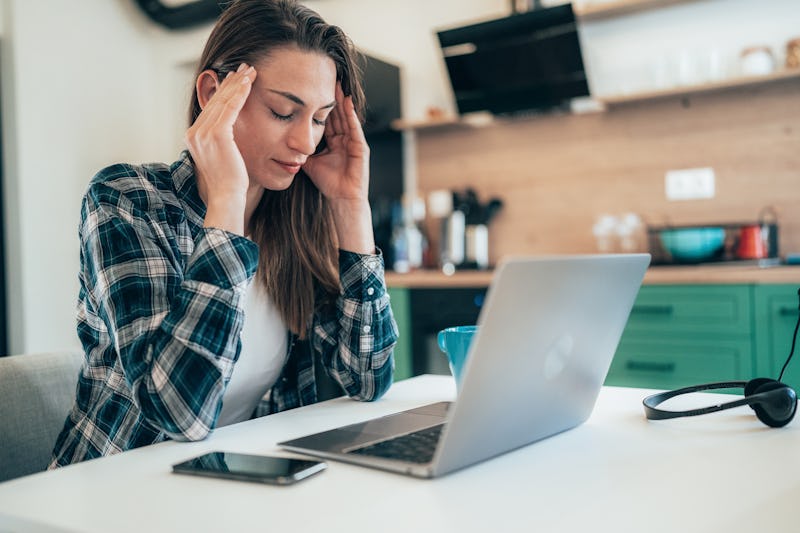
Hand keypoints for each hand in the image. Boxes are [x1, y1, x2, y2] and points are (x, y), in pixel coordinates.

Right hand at [185, 63, 255, 233]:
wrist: (227, 197)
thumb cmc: (229, 182)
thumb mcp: (220, 156)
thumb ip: (219, 141)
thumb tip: (228, 131)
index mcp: (193, 137)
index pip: (210, 108)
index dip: (223, 92)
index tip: (235, 79)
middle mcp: (194, 133)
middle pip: (215, 101)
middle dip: (231, 82)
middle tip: (244, 68)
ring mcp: (203, 133)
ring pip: (222, 101)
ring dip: (237, 83)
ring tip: (250, 71)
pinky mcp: (216, 134)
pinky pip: (230, 108)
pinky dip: (240, 94)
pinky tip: (249, 83)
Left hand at [302, 83, 368, 202]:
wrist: (341, 199)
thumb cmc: (327, 184)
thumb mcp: (309, 162)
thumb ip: (300, 150)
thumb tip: (282, 141)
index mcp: (333, 141)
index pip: (326, 117)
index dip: (319, 103)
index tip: (311, 87)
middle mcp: (344, 138)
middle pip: (337, 113)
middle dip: (332, 96)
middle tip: (326, 76)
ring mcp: (354, 142)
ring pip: (346, 116)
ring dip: (342, 100)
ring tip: (337, 83)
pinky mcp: (361, 148)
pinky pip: (355, 128)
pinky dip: (351, 115)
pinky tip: (347, 102)